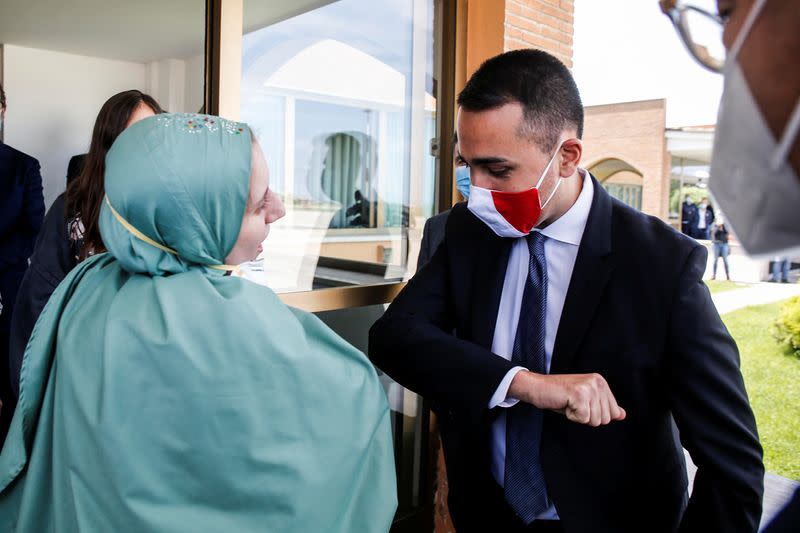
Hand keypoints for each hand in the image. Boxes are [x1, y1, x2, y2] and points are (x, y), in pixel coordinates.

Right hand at [508, 370, 625, 425]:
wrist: (536, 387)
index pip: (613, 412)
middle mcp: (597, 382)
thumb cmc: (559, 395)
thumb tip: (621, 415)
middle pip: (605, 418)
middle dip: (587, 417)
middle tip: (573, 404)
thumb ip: (604, 406)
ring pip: (595, 420)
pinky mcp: (579, 394)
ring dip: (579, 416)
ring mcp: (588, 387)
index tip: (581, 403)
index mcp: (601, 382)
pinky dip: (571, 416)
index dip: (595, 414)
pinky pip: (583, 419)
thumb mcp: (585, 401)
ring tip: (568, 403)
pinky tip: (564, 404)